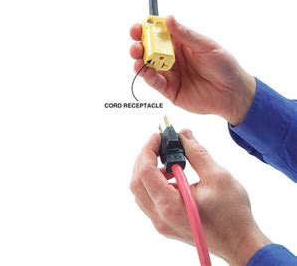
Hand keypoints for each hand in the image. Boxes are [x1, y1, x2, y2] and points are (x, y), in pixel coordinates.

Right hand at [130, 16, 255, 124]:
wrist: (234, 93)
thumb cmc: (224, 66)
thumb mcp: (206, 46)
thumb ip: (186, 35)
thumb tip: (169, 19)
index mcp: (179, 42)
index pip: (158, 32)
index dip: (146, 29)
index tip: (138, 27)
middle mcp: (171, 56)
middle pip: (148, 48)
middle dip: (139, 45)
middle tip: (136, 45)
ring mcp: (169, 73)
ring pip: (148, 65)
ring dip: (140, 60)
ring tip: (138, 58)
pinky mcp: (169, 90)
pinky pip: (155, 82)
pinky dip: (148, 77)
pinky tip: (147, 72)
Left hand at [130, 130, 270, 265]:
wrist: (241, 244)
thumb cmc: (233, 215)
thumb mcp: (217, 176)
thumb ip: (196, 153)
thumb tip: (183, 135)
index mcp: (169, 206)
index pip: (145, 172)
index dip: (149, 149)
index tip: (158, 136)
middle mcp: (161, 218)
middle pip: (137, 182)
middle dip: (145, 158)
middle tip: (160, 144)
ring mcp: (162, 224)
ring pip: (142, 192)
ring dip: (149, 171)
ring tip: (170, 160)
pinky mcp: (167, 225)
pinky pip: (150, 201)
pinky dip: (155, 183)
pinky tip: (173, 175)